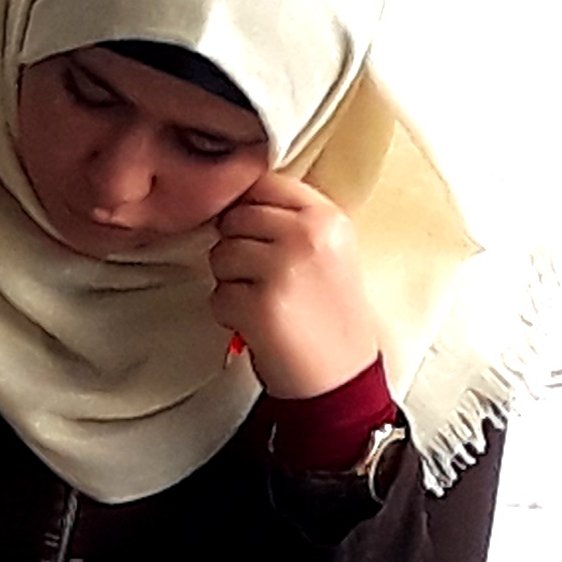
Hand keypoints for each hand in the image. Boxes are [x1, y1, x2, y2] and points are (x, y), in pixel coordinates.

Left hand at [207, 169, 383, 401]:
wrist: (343, 378)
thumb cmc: (330, 316)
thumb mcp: (330, 251)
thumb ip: (292, 219)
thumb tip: (236, 197)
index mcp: (328, 217)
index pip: (264, 184)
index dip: (250, 212)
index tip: (259, 237)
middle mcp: (307, 235)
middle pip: (235, 217)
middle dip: (239, 249)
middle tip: (266, 280)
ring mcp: (282, 268)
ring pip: (220, 254)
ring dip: (232, 282)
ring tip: (265, 302)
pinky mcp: (259, 304)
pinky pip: (218, 295)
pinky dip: (230, 315)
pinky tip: (260, 325)